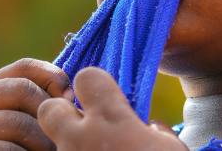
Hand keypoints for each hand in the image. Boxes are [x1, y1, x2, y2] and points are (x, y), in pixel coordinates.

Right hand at [0, 58, 74, 150]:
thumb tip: (68, 98)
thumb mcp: (15, 125)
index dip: (53, 77)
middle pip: (23, 90)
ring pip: (18, 123)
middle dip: (49, 114)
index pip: (24, 67)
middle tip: (60, 136)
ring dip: (43, 142)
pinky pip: (6, 150)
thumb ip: (33, 105)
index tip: (70, 100)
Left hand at [38, 67, 188, 150]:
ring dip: (66, 148)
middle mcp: (80, 140)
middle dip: (62, 115)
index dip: (94, 84)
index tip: (104, 97)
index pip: (86, 77)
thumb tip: (146, 128)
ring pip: (50, 146)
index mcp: (111, 120)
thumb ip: (154, 130)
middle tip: (84, 128)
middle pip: (48, 109)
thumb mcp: (173, 149)